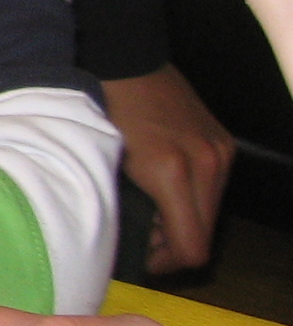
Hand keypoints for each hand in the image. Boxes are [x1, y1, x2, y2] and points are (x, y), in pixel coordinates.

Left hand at [105, 64, 235, 272]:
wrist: (125, 60)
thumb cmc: (102, 109)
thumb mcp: (103, 162)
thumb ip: (125, 205)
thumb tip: (132, 242)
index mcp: (173, 172)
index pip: (192, 247)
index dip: (167, 265)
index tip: (143, 260)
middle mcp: (208, 164)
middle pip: (206, 235)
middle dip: (174, 245)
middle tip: (143, 239)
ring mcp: (220, 152)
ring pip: (212, 213)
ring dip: (185, 222)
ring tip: (150, 212)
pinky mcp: (224, 142)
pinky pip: (215, 188)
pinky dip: (193, 199)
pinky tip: (165, 190)